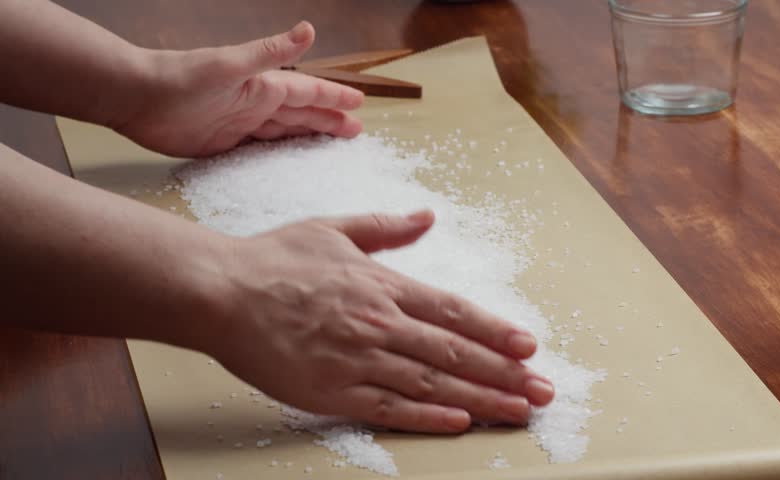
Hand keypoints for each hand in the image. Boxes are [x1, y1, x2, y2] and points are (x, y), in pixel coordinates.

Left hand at [116, 21, 363, 156]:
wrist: (138, 98)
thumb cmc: (183, 79)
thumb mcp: (232, 64)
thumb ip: (271, 51)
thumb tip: (309, 29)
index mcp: (264, 86)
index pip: (309, 91)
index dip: (334, 97)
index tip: (360, 102)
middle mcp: (257, 104)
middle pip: (303, 114)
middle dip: (330, 120)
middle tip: (357, 130)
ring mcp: (242, 124)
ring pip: (286, 132)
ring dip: (310, 136)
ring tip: (332, 143)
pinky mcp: (225, 144)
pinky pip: (262, 150)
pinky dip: (280, 153)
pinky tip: (290, 158)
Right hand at [207, 210, 554, 432]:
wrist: (221, 292)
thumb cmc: (274, 260)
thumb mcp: (334, 229)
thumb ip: (386, 228)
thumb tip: (427, 216)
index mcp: (383, 285)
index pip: (454, 311)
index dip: (496, 331)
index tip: (529, 346)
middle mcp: (381, 323)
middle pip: (455, 353)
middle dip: (506, 373)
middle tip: (544, 391)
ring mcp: (359, 360)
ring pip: (433, 383)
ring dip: (482, 399)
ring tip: (519, 411)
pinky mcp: (333, 391)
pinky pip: (390, 408)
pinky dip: (428, 417)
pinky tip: (460, 423)